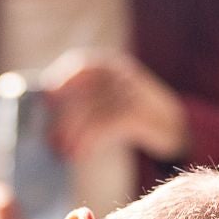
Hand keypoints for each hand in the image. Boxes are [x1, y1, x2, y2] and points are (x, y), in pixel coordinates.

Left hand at [42, 49, 189, 162]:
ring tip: (65, 152)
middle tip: (51, 141)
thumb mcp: (108, 100)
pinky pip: (107, 125)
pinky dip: (90, 141)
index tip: (47, 99)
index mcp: (111, 65)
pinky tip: (81, 154)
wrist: (172, 126)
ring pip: (94, 112)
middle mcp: (121, 73)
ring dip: (75, 135)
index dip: (62, 80)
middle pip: (85, 93)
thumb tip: (50, 125)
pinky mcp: (139, 112)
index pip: (81, 64)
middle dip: (65, 119)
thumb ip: (84, 103)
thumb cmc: (130, 116)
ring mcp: (132, 91)